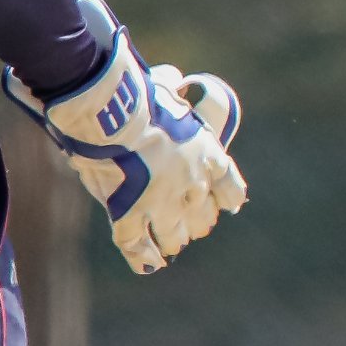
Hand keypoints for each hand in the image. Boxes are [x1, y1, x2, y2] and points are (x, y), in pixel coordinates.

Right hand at [3, 0, 246, 273]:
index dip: (226, 199)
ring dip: (172, 241)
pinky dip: (144, 258)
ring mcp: (161, 205)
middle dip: (196, 222)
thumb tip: (172, 79)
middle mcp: (192, 187)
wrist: (114, 115)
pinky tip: (149, 265)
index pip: (230, 189)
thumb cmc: (141, 96)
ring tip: (169, 245)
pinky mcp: (129, 216)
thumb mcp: (168, 90)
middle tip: (190, 226)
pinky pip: (138, 246)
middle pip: (202, 219)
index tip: (226, 205)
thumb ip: (174, 92)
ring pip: (173, 236)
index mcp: (209, 157)